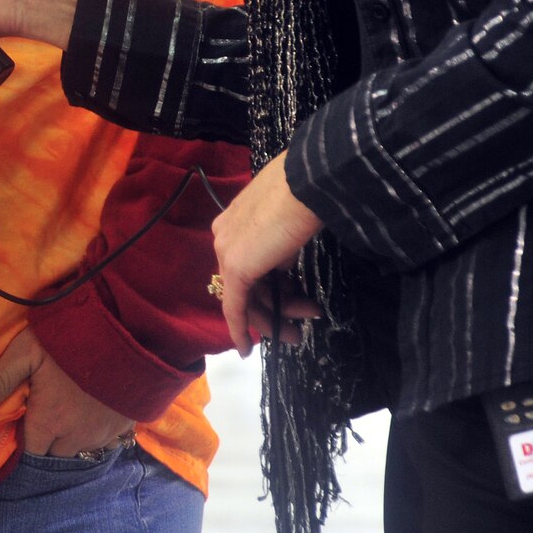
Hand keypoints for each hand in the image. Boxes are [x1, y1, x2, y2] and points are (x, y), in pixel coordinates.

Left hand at [0, 329, 134, 457]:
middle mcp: (77, 436)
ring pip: (80, 447)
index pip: (30, 452)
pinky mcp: (125, 424)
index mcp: (50, 422)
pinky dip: (95, 429)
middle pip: (55, 452)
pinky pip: (105, 439)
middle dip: (46, 439)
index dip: (23, 440)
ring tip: (66, 408)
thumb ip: (0, 377)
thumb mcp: (27, 351)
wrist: (129, 334)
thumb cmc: (72, 339)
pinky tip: (91, 407)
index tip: (20, 420)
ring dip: (71, 435)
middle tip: (42, 410)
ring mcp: (104, 433)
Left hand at [212, 156, 324, 355]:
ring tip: (307, 323)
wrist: (306, 183)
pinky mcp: (237, 269)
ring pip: (248, 298)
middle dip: (278, 306)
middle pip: (248, 283)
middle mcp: (224, 237)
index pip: (247, 264)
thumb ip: (279, 244)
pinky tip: (246, 350)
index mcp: (233, 222)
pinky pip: (234, 308)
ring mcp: (228, 252)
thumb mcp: (289, 221)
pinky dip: (240, 330)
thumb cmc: (305, 195)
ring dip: (278, 315)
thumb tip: (283, 264)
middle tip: (307, 319)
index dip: (267, 286)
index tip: (287, 301)